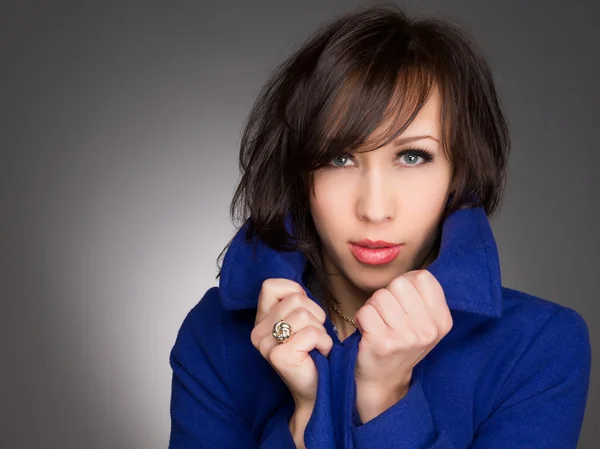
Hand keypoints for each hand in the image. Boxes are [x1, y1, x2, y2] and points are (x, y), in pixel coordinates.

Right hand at [250, 278, 332, 406]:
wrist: (318, 390)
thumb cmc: (313, 352)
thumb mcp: (301, 319)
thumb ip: (294, 301)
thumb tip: (298, 290)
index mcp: (260, 320)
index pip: (270, 286)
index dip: (294, 291)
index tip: (304, 311)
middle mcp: (257, 332)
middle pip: (295, 299)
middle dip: (315, 314)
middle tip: (313, 336)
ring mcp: (265, 345)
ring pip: (304, 314)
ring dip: (320, 330)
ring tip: (315, 346)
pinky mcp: (278, 356)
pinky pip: (311, 333)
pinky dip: (324, 343)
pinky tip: (318, 355)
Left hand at [353, 270, 452, 416]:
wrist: (385, 380)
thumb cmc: (401, 342)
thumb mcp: (424, 322)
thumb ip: (422, 296)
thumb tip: (411, 273)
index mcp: (442, 320)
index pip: (423, 277)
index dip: (407, 283)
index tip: (403, 302)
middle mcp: (428, 329)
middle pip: (399, 284)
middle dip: (388, 295)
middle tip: (389, 316)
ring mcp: (406, 338)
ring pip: (380, 296)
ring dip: (373, 307)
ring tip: (379, 324)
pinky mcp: (382, 343)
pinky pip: (365, 311)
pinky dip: (362, 318)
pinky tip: (369, 332)